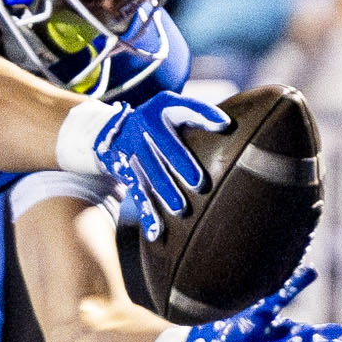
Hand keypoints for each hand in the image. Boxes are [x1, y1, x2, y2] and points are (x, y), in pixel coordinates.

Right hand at [93, 89, 227, 240]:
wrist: (115, 131)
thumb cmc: (161, 119)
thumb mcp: (175, 108)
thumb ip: (200, 113)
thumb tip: (227, 126)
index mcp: (159, 110)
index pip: (185, 109)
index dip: (203, 115)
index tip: (224, 126)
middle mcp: (142, 130)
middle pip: (162, 146)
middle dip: (179, 164)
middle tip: (198, 183)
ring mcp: (132, 153)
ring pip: (148, 174)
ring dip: (162, 192)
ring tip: (179, 210)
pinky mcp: (127, 175)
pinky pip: (138, 195)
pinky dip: (146, 215)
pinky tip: (155, 234)